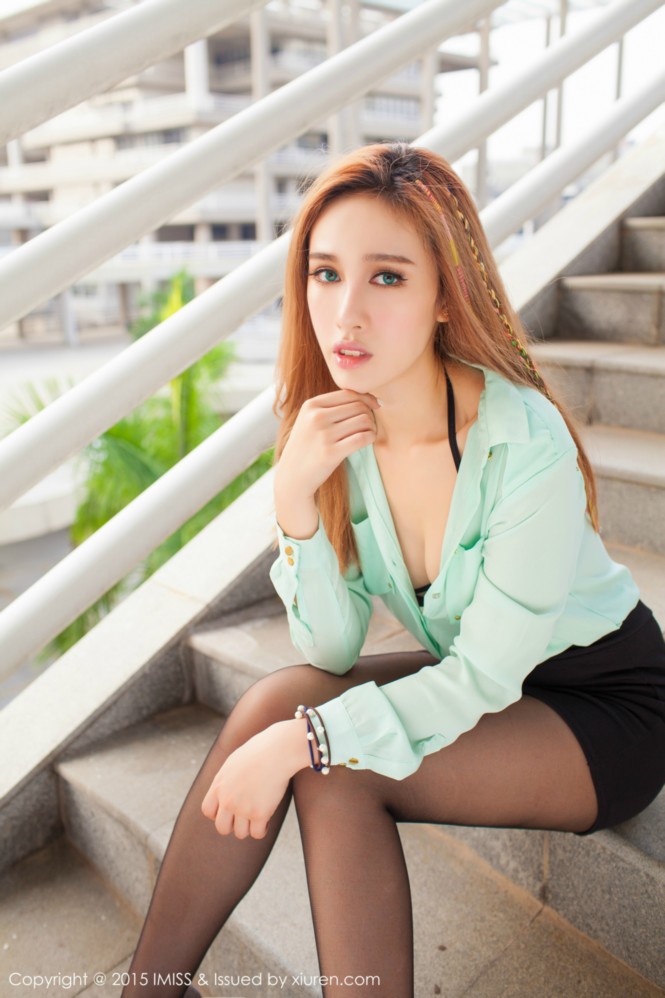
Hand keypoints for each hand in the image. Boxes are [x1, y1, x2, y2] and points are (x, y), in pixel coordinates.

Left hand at [201, 720, 310, 839]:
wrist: (277, 751)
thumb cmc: (259, 751)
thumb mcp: (233, 763)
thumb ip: (226, 780)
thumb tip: (227, 790)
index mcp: (219, 785)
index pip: (208, 811)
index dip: (218, 813)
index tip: (230, 809)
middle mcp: (227, 799)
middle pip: (222, 828)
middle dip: (233, 824)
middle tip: (245, 815)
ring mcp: (242, 808)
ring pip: (240, 833)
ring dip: (249, 827)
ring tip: (258, 815)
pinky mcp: (259, 813)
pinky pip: (257, 833)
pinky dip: (262, 829)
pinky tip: (267, 819)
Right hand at [275, 389, 380, 503]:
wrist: (293, 475)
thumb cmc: (308, 446)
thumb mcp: (310, 420)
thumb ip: (332, 407)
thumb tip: (367, 398)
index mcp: (311, 405)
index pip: (348, 393)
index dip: (366, 398)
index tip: (374, 406)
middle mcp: (316, 417)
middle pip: (358, 406)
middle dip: (370, 414)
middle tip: (369, 425)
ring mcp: (323, 435)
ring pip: (364, 421)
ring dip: (372, 427)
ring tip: (368, 433)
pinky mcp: (331, 453)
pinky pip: (362, 438)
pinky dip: (371, 437)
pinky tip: (368, 440)